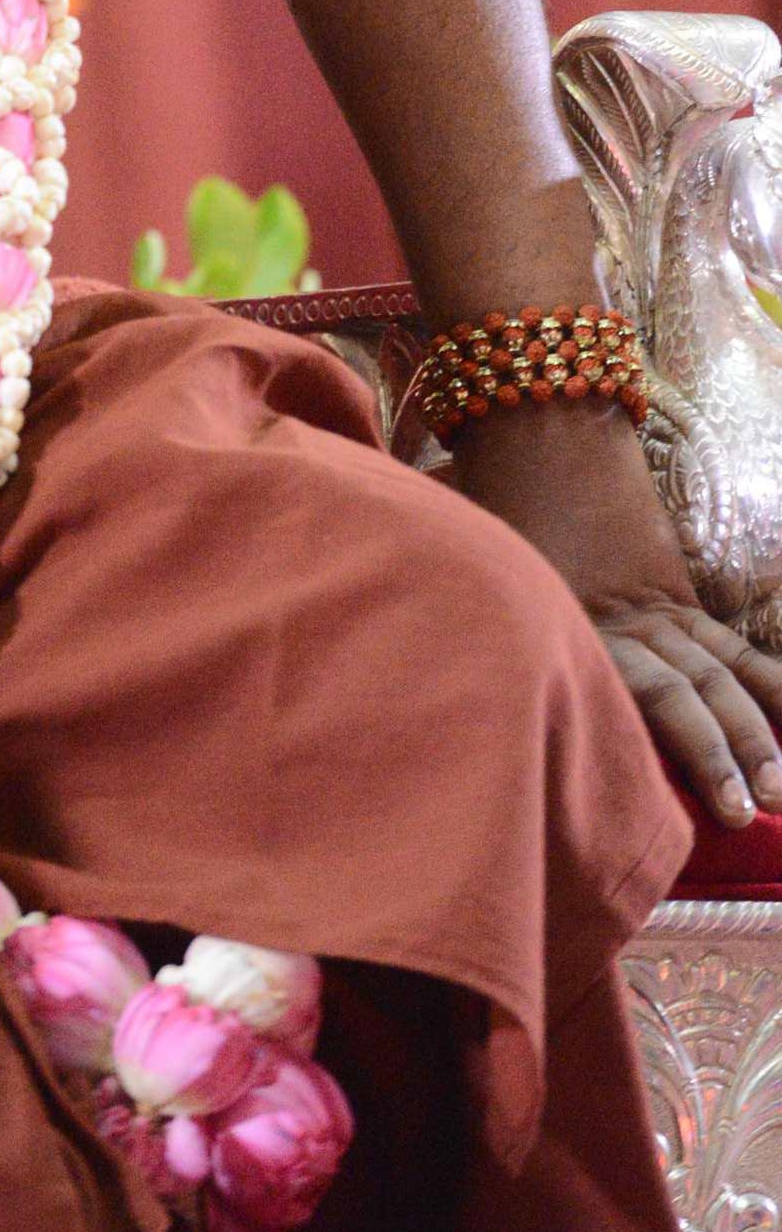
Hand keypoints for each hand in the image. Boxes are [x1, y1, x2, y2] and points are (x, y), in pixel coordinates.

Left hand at [451, 395, 781, 827]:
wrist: (539, 421)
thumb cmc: (489, 502)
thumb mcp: (479, 578)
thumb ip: (494, 639)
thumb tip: (480, 707)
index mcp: (576, 621)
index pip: (643, 698)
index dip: (678, 752)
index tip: (685, 801)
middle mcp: (628, 619)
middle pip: (691, 693)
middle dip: (726, 754)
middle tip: (754, 810)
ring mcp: (658, 604)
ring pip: (719, 673)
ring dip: (756, 728)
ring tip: (781, 784)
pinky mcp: (673, 589)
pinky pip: (728, 643)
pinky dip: (767, 680)